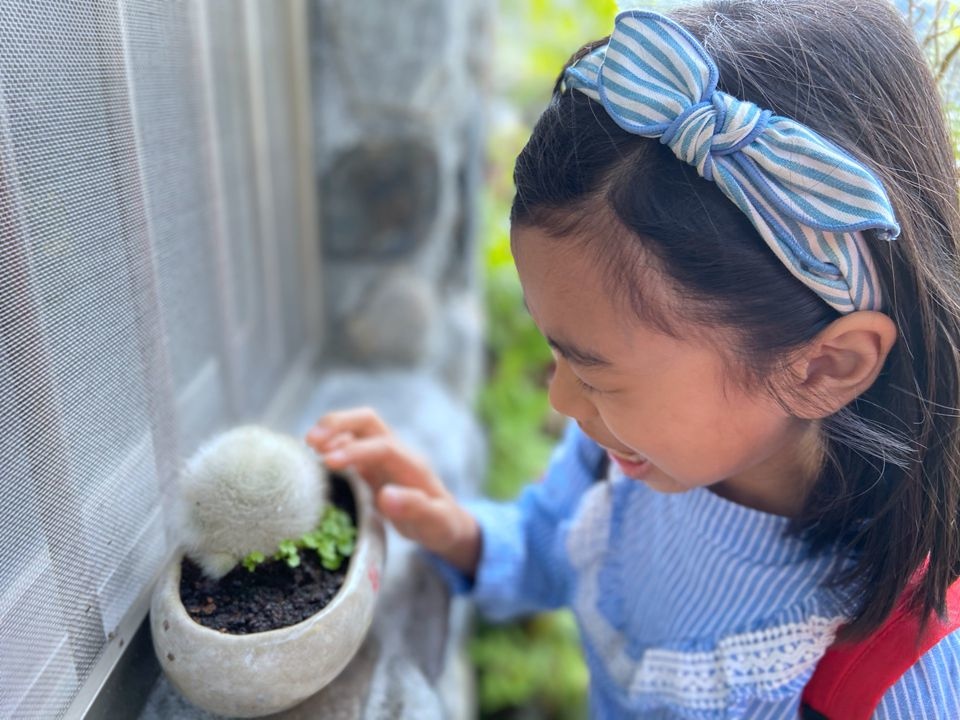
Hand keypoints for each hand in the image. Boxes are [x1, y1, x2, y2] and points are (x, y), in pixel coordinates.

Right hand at [306, 407, 479, 575]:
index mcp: (411, 464)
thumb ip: (416, 508)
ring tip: (308, 445)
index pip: (382, 446)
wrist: (444, 524)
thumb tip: (387, 496)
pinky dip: (331, 447)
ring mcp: (382, 458)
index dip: (355, 450)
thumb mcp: (436, 523)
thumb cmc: (441, 525)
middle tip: (310, 440)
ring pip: (355, 430)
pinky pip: (349, 447)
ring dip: (332, 432)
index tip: (329, 461)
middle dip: (338, 424)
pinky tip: (316, 458)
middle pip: (367, 422)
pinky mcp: (371, 467)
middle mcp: (395, 454)